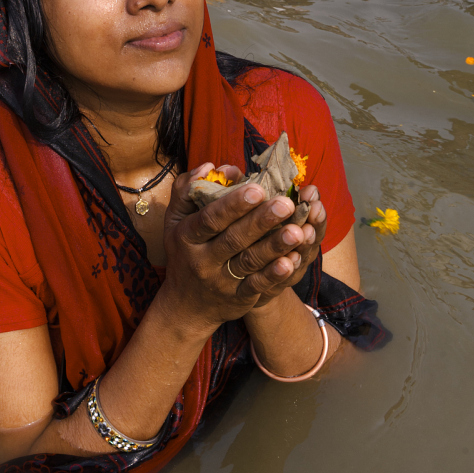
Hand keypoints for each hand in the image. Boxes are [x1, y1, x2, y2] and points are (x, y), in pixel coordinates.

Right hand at [159, 164, 310, 336]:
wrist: (185, 306)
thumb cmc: (184, 251)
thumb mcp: (175, 219)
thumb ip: (189, 189)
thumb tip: (214, 166)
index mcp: (187, 236)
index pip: (210, 219)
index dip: (233, 205)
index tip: (258, 188)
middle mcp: (202, 260)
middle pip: (234, 239)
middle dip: (261, 221)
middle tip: (287, 204)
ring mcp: (221, 282)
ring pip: (250, 262)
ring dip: (274, 246)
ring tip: (299, 230)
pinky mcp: (238, 299)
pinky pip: (258, 286)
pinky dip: (275, 274)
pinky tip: (292, 261)